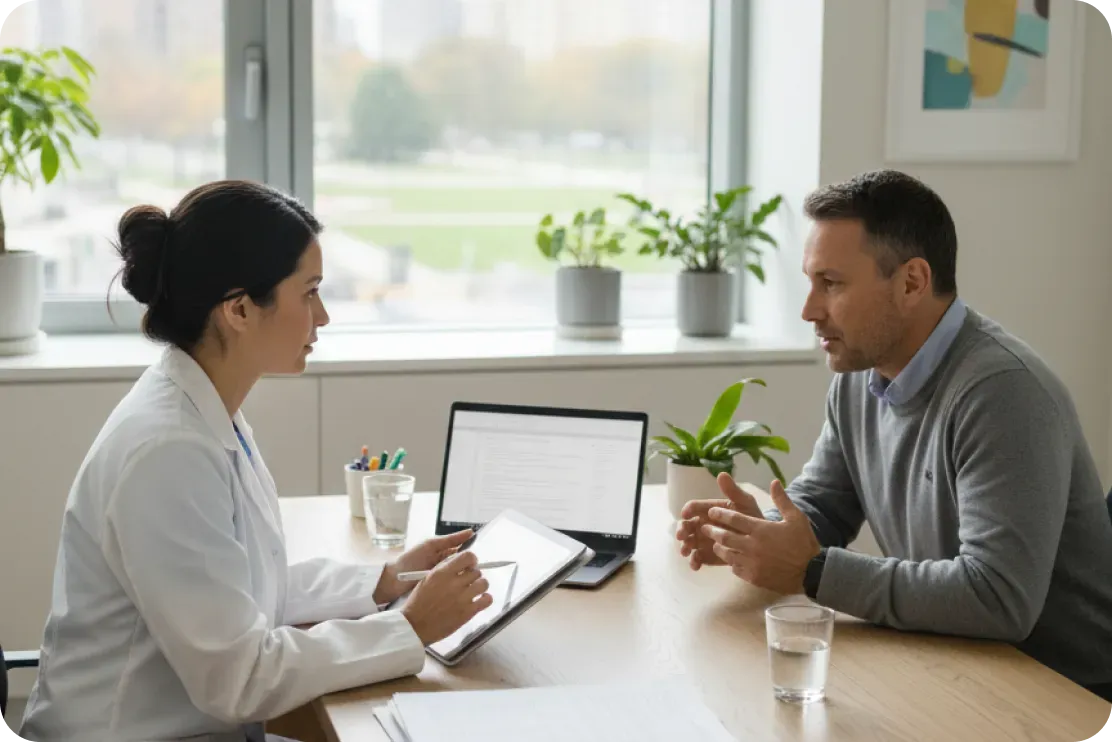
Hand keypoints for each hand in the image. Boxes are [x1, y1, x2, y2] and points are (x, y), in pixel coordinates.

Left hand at [373, 530, 473, 604]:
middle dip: (467, 568)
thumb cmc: (411, 559)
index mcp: (444, 552)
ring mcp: (443, 577)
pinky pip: (452, 586)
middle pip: (463, 565)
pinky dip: (455, 586)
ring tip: (466, 581)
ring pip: (460, 576)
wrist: (394, 579)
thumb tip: (471, 532)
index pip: (464, 553)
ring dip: (463, 578)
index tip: (475, 560)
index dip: (470, 556)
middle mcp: (446, 564)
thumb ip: (450, 540)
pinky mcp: (440, 588)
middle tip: (470, 573)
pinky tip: (460, 589)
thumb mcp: (431, 545)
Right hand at [400, 550, 493, 644]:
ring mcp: (463, 598)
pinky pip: (487, 600)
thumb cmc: (418, 602)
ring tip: (473, 590)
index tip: (469, 565)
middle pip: (477, 571)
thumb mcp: (427, 579)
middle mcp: (454, 583)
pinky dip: (486, 598)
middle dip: (474, 574)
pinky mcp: (468, 612)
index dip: (472, 560)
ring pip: (484, 583)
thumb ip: (443, 569)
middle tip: (468, 581)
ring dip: (480, 585)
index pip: (468, 556)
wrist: (415, 625)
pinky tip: (479, 600)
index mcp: (442, 573)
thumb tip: (460, 563)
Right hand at [675, 473, 765, 569]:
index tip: (685, 514)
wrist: (763, 540)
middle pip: (687, 525)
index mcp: (710, 509)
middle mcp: (703, 524)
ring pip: (689, 542)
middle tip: (682, 536)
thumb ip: (732, 491)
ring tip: (686, 551)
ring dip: (685, 547)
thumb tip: (721, 474)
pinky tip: (695, 565)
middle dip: (682, 530)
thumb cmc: (752, 517)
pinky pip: (698, 558)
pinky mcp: (709, 555)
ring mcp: (705, 540)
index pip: (694, 507)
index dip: (688, 510)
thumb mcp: (745, 503)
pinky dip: (694, 562)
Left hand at [702, 479, 820, 593]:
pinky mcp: (752, 577)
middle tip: (704, 527)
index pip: (733, 518)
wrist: (812, 572)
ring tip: (715, 543)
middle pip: (724, 536)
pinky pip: (735, 568)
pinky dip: (731, 563)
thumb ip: (782, 500)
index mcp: (760, 529)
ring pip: (726, 553)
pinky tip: (731, 559)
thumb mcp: (796, 518)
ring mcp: (751, 563)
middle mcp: (752, 545)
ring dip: (719, 547)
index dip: (719, 514)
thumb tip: (774, 482)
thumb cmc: (803, 543)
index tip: (712, 512)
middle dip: (712, 530)